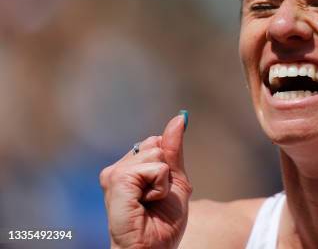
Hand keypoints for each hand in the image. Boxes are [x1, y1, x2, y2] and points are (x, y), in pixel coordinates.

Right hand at [100, 114, 191, 248]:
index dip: (168, 164)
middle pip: (156, 144)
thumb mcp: (175, 181)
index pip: (157, 141)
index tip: (160, 188)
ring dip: (163, 181)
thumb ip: (174, 150)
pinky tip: (146, 203)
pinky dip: (159, 186)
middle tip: (155, 198)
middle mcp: (118, 167)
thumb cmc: (162, 222)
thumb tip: (180, 117)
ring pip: (156, 154)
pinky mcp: (117, 180)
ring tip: (149, 202)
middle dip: (166, 171)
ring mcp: (115, 173)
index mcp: (130, 167)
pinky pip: (154, 168)